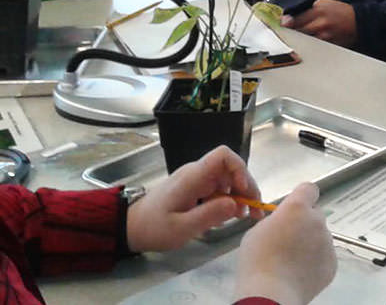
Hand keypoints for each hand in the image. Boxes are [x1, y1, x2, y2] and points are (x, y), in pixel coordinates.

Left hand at [125, 146, 260, 252]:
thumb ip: (209, 215)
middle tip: (255, 211)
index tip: (245, 192)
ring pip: (228, 180)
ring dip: (240, 196)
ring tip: (246, 217)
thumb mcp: (181, 228)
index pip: (223, 156)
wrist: (130, 227)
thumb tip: (237, 204)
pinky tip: (230, 216)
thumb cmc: (153, 227)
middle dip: (247, 187)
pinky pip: (219, 189)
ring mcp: (198, 180)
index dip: (240, 169)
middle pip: (231, 169)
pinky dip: (229, 201)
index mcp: (193, 177)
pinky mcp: (197, 189)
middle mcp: (198, 173)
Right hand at [233, 182, 335, 304]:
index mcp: (297, 208)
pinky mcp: (332, 262)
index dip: (303, 197)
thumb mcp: (258, 230)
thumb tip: (285, 222)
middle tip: (290, 239)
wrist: (271, 292)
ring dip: (311, 242)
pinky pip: (325, 255)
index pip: (309, 189)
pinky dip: (316, 261)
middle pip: (315, 214)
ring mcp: (327, 242)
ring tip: (293, 261)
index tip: (296, 207)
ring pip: (320, 236)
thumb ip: (276, 219)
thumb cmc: (257, 260)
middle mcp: (316, 220)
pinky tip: (300, 272)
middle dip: (305, 222)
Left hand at [284, 0, 357, 45]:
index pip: (297, 19)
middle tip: (286, 30)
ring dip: (300, 39)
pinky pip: (315, 46)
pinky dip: (311, 45)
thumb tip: (294, 14)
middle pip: (299, 31)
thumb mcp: (325, 3)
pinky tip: (311, 42)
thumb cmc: (342, 11)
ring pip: (305, 40)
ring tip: (298, 36)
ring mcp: (325, 37)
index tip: (281, 23)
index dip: (287, 22)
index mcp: (319, 12)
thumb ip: (310, 8)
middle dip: (291, 31)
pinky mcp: (329, 46)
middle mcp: (321, 25)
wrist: (360, 22)